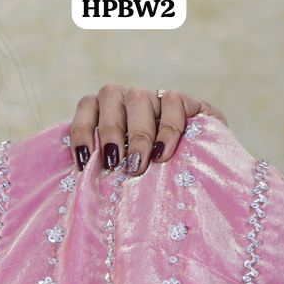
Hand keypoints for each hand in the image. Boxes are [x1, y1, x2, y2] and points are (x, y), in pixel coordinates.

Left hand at [68, 86, 228, 177]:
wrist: (202, 170)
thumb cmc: (151, 178)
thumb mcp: (126, 175)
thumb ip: (105, 173)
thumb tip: (85, 187)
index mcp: (107, 110)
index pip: (87, 105)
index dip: (82, 130)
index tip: (85, 161)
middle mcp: (128, 98)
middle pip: (110, 96)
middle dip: (110, 132)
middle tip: (115, 165)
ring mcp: (155, 97)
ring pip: (138, 98)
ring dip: (136, 134)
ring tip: (138, 165)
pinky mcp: (185, 101)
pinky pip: (172, 102)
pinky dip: (166, 130)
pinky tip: (162, 154)